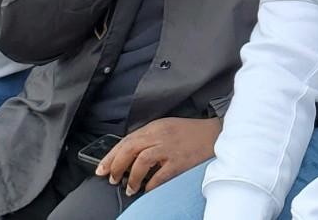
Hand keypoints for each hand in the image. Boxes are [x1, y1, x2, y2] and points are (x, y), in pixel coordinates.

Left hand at [95, 117, 222, 195]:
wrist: (216, 134)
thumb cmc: (191, 133)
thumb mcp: (166, 128)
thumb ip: (149, 137)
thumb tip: (128, 154)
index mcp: (155, 127)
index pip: (126, 140)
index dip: (111, 155)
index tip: (101, 168)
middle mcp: (160, 135)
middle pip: (130, 148)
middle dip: (116, 165)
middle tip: (111, 178)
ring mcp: (170, 148)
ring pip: (142, 161)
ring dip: (131, 176)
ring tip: (128, 188)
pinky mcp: (180, 161)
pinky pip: (160, 175)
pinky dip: (151, 184)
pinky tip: (147, 190)